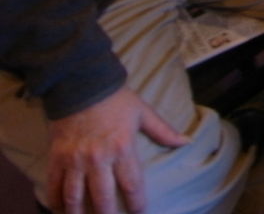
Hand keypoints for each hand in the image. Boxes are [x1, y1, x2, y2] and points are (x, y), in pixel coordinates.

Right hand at [47, 87, 187, 213]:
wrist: (82, 85)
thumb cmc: (116, 99)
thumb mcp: (143, 113)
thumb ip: (163, 131)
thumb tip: (186, 141)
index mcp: (123, 148)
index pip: (132, 184)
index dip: (137, 203)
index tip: (141, 212)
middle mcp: (98, 158)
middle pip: (102, 197)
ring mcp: (75, 160)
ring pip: (74, 197)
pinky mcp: (57, 158)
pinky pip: (54, 185)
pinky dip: (55, 201)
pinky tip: (60, 210)